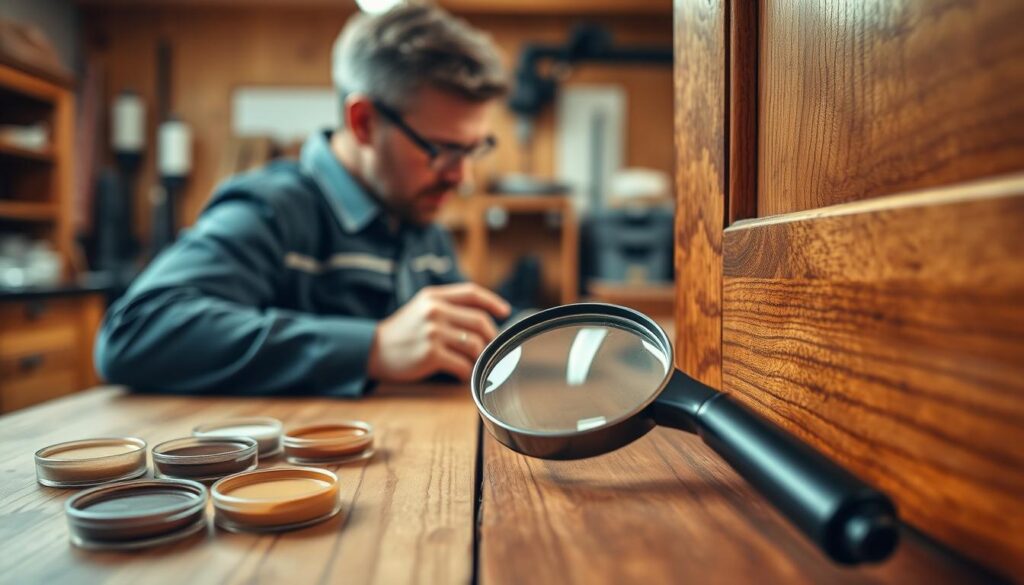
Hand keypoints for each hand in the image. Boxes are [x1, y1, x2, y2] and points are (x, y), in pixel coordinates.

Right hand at [367, 282, 510, 382]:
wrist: (373, 350)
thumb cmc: (402, 332)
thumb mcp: (421, 308)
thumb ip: (447, 307)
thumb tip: (483, 318)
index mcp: (434, 296)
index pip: (472, 292)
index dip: (493, 301)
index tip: (504, 311)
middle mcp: (435, 311)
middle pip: (480, 321)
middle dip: (490, 337)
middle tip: (489, 348)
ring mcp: (433, 332)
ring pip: (475, 345)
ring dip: (479, 358)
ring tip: (473, 364)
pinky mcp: (431, 354)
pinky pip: (463, 365)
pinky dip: (467, 374)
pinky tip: (462, 376)